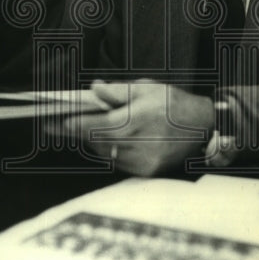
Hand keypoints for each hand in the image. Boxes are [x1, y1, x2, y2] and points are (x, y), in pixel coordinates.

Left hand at [54, 80, 213, 176]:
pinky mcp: (147, 171)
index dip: (75, 124)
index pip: (98, 125)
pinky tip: (107, 140)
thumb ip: (118, 91)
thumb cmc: (173, 103)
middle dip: (77, 133)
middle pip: (97, 141)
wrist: (203, 127)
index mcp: (140, 119)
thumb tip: (94, 89)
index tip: (56, 122)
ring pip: (105, 153)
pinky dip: (109, 151)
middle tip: (55, 125)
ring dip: (92, 141)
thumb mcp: (146, 88)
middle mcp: (141, 143)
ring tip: (81, 129)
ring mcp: (144, 160)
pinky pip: (117, 162)